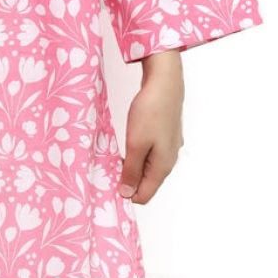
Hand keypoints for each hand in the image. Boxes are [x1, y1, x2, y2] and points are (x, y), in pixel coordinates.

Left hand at [118, 57, 184, 204]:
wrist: (165, 82)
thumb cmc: (151, 112)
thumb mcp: (136, 144)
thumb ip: (132, 171)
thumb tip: (128, 194)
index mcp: (163, 167)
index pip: (144, 195)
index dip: (126, 193)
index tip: (108, 184)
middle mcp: (169, 160)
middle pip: (147, 181)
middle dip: (128, 179)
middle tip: (108, 167)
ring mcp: (169, 146)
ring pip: (148, 165)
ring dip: (132, 164)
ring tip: (115, 154)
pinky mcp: (166, 133)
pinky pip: (151, 151)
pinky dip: (138, 151)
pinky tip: (129, 140)